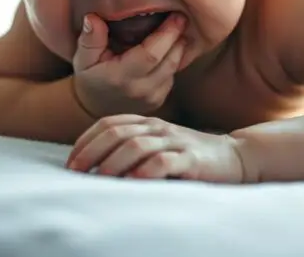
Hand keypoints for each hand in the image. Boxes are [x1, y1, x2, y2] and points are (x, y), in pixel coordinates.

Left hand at [65, 115, 246, 183]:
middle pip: (116, 132)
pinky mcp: (190, 158)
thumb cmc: (187, 155)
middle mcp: (157, 127)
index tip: (70, 163)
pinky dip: (145, 171)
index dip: (85, 141)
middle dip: (91, 152)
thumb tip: (93, 167)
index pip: (108, 124)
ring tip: (99, 178)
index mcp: (146, 122)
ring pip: (136, 145)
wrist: (233, 156)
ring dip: (113, 162)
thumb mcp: (157, 145)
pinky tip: (133, 181)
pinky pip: (164, 162)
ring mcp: (174, 140)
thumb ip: (131, 148)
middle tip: (76, 172)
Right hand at [71, 13, 186, 117]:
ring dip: (178, 49)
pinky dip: (173, 60)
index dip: (167, 34)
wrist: (93, 106)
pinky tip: (169, 47)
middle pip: (170, 62)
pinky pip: (171, 77)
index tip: (176, 15)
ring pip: (174, 69)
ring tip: (178, 29)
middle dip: (178, 38)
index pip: (151, 55)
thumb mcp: (83, 58)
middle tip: (181, 18)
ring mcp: (152, 98)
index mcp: (121, 77)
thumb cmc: (90, 77)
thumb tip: (93, 18)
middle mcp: (140, 90)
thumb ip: (90, 38)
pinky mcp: (158, 101)